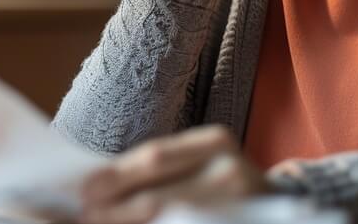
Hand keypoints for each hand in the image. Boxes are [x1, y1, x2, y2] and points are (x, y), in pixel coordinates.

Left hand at [79, 125, 270, 223]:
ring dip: (128, 223)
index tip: (83, 191)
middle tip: (85, 215)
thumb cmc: (220, 182)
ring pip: (169, 219)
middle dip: (116, 209)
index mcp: (215, 142)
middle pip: (160, 195)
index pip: (155, 159)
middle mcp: (231, 171)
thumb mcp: (196, 163)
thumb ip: (155, 171)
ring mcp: (238, 204)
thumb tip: (96, 185)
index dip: (116, 177)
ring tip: (100, 223)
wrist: (274, 206)